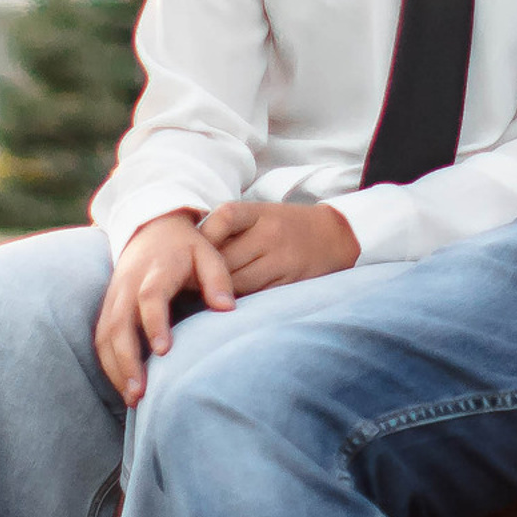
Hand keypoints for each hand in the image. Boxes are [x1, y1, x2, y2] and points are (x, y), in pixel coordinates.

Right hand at [95, 210, 234, 405]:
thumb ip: (218, 279)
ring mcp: (114, 297)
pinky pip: (101, 339)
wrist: (152, 227)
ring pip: (105, 336)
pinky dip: (109, 364)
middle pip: (119, 323)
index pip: (150, 297)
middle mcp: (128, 284)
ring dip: (115, 368)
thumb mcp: (208, 253)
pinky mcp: (107, 308)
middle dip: (127, 360)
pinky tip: (124, 388)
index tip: (163, 351)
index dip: (154, 323)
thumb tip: (228, 309)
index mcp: (156, 270)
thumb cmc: (187, 247)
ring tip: (133, 400)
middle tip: (141, 393)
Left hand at [198, 199, 360, 295]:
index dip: (201, 240)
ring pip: (237, 282)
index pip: (221, 221)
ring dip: (217, 291)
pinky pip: (256, 296)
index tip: (188, 255)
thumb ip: (228, 230)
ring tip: (202, 296)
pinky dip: (239, 302)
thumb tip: (188, 255)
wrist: (333, 236)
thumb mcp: (260, 215)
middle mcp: (269, 234)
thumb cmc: (285, 227)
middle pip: (224, 258)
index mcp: (258, 212)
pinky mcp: (290, 282)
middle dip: (202, 273)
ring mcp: (281, 260)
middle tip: (183, 283)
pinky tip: (229, 304)